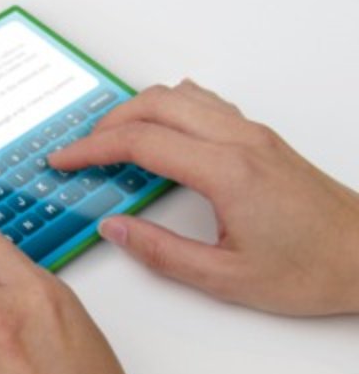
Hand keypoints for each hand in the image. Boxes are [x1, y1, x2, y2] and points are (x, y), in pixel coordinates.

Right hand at [50, 80, 358, 315]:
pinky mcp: (260, 138)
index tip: (63, 159)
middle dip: (106, 124)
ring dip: (136, 111)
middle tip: (79, 151)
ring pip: (180, 96)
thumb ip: (160, 252)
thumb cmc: (310, 269)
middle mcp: (239, 140)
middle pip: (154, 105)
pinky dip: (168, 108)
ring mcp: (252, 133)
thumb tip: (114, 229)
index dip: (91, 149)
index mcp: (226, 171)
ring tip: (111, 140)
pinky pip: (204, 103)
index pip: (140, 142)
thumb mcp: (224, 277)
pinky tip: (159, 132)